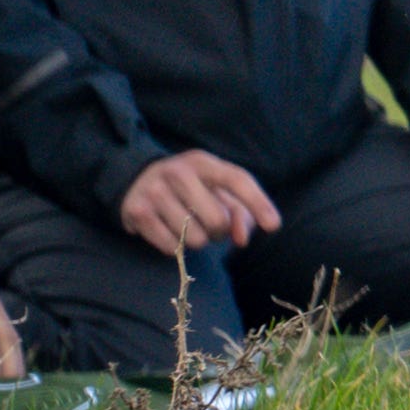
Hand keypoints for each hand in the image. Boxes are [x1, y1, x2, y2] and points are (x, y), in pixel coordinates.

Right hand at [121, 148, 280, 253]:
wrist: (135, 180)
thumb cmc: (189, 188)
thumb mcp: (214, 188)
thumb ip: (239, 211)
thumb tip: (242, 240)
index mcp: (203, 161)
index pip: (237, 179)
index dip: (258, 203)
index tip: (274, 225)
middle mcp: (178, 172)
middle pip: (218, 219)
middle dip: (220, 231)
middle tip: (210, 225)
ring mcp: (155, 192)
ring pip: (196, 238)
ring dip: (198, 240)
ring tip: (188, 226)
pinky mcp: (138, 212)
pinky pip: (171, 247)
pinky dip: (176, 247)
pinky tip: (169, 231)